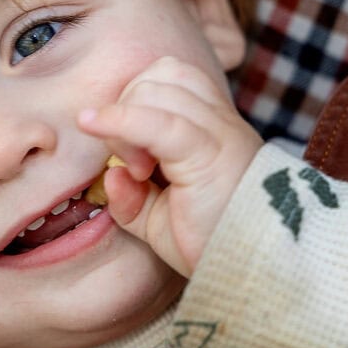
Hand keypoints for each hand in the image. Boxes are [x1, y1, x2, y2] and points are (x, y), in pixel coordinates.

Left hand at [77, 56, 262, 275]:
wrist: (255, 272)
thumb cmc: (213, 247)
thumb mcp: (160, 221)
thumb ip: (132, 197)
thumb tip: (112, 174)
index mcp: (213, 128)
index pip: (171, 77)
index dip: (136, 102)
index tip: (133, 158)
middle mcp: (220, 122)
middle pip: (162, 74)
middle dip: (129, 107)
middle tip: (136, 166)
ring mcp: (219, 133)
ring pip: (159, 87)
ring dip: (128, 118)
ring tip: (140, 170)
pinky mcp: (210, 153)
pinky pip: (158, 121)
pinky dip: (119, 119)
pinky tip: (92, 124)